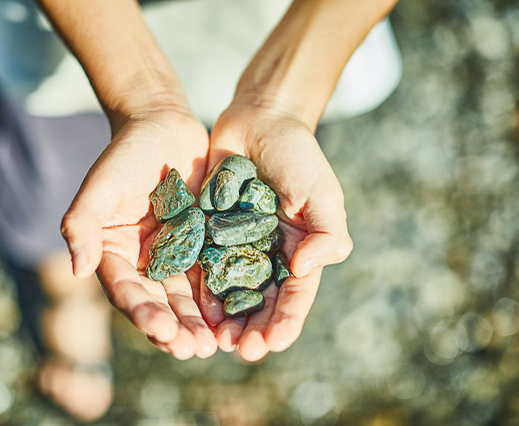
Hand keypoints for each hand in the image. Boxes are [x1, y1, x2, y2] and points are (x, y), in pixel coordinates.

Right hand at [61, 108, 216, 359]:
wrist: (163, 127)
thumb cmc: (126, 153)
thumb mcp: (100, 184)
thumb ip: (82, 223)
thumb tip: (77, 269)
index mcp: (113, 253)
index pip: (126, 290)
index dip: (142, 313)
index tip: (162, 331)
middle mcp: (143, 261)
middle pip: (158, 302)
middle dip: (176, 328)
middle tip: (195, 350)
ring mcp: (174, 255)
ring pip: (186, 297)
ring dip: (199, 323)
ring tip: (215, 344)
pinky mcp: (201, 245)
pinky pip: (211, 275)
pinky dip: (220, 297)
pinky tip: (236, 314)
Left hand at [200, 103, 352, 360]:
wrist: (260, 121)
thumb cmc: (298, 155)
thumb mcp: (321, 191)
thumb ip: (326, 231)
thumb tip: (307, 269)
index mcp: (299, 252)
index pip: (295, 295)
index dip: (286, 322)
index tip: (273, 344)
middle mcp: (267, 256)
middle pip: (261, 302)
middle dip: (253, 329)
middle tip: (240, 351)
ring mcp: (236, 246)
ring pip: (230, 292)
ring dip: (224, 319)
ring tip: (214, 342)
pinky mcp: (207, 233)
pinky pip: (202, 265)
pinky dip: (200, 288)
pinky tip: (192, 308)